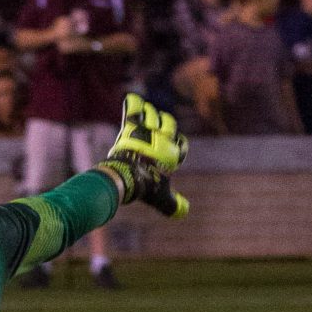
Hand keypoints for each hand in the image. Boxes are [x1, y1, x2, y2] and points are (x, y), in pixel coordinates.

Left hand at [101, 92, 188, 217]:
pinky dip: (132, 104)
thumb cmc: (145, 185)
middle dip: (166, 127)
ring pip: (153, 115)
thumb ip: (174, 204)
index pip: (181, 144)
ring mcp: (146, 131)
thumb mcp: (161, 197)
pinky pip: (132, 110)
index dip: (179, 148)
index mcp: (171, 153)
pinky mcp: (130, 127)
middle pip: (169, 123)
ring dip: (151, 116)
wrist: (126, 176)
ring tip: (145, 121)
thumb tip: (184, 212)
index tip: (173, 155)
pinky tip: (130, 99)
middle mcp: (161, 138)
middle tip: (158, 134)